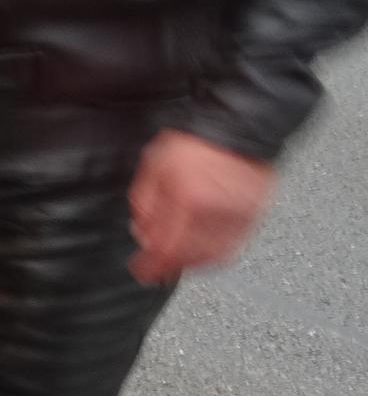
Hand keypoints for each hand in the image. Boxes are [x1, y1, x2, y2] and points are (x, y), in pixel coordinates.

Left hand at [127, 130, 276, 285]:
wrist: (235, 124)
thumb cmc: (195, 142)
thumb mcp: (154, 167)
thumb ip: (143, 202)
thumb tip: (141, 232)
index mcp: (189, 197)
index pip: (166, 246)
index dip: (149, 265)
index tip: (141, 270)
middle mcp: (216, 208)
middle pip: (189, 255)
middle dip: (169, 264)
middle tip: (157, 265)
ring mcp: (239, 212)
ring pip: (214, 254)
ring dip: (193, 262)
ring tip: (179, 258)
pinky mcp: (255, 210)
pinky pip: (235, 244)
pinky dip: (216, 253)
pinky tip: (203, 249)